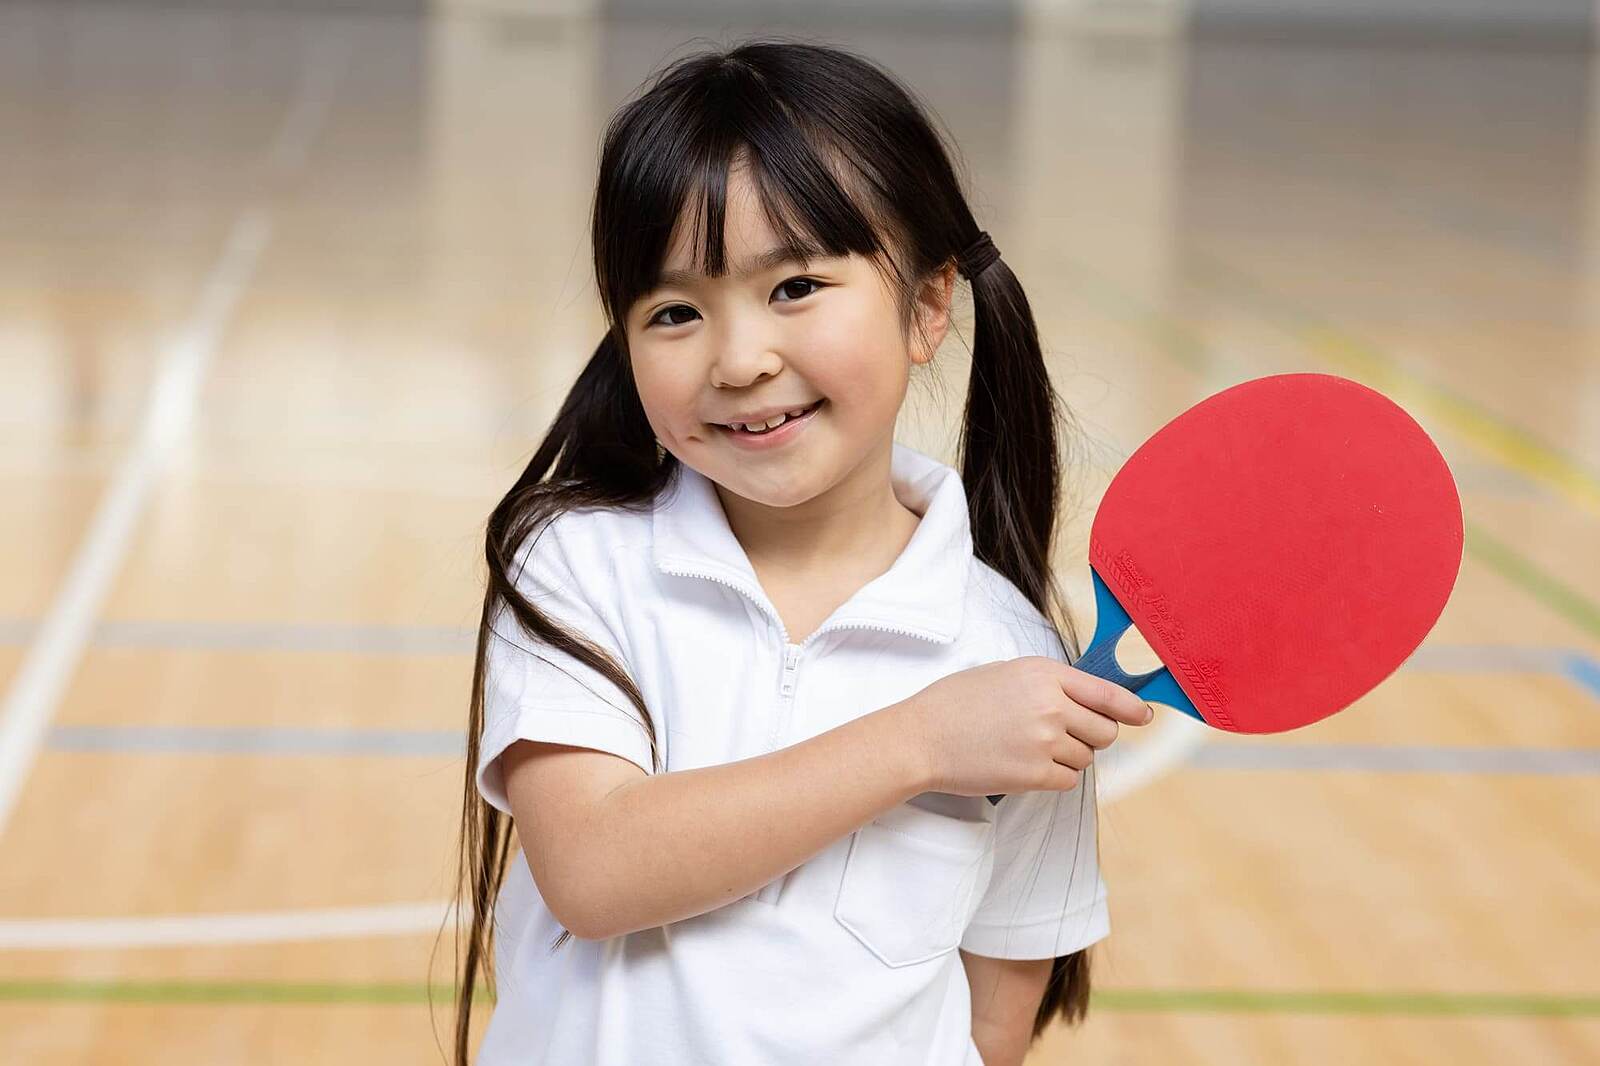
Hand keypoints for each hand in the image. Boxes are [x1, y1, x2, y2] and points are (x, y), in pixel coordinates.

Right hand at [899, 656, 1154, 797]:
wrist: (921, 737)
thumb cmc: (957, 703)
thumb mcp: (1006, 674)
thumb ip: (1050, 684)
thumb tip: (1092, 703)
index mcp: (1044, 673)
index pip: (1107, 693)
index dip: (1131, 708)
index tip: (1142, 716)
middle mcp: (1051, 705)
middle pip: (1104, 732)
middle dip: (1091, 737)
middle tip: (1063, 737)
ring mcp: (1045, 741)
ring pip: (1086, 759)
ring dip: (1067, 758)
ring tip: (1028, 749)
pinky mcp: (1035, 774)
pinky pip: (1068, 782)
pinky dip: (1053, 778)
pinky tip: (1024, 766)